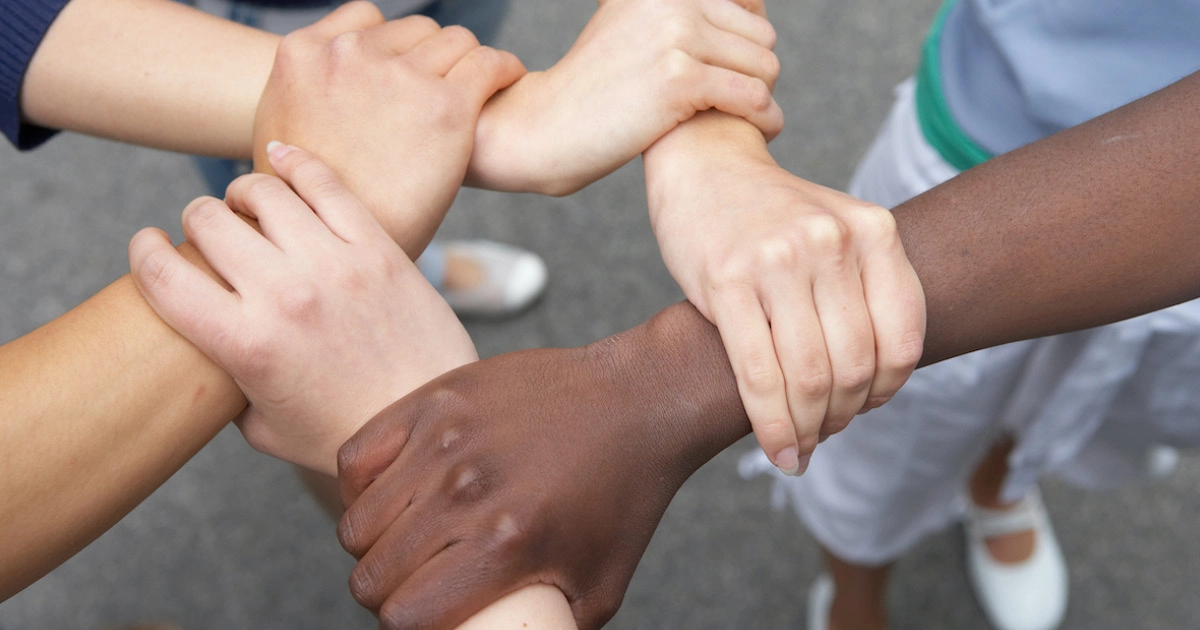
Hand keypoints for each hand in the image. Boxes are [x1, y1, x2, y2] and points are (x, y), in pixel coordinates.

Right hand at [129, 145, 477, 475]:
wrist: (430, 422)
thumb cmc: (347, 434)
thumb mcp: (264, 428)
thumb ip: (226, 387)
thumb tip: (206, 356)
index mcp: (245, 345)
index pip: (163, 277)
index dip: (144, 253)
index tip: (148, 247)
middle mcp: (284, 296)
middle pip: (208, 222)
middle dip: (196, 223)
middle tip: (208, 233)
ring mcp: (333, 265)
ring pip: (263, 193)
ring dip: (241, 193)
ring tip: (246, 205)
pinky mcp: (377, 248)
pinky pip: (325, 184)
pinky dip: (294, 162)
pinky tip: (281, 158)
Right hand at [252, 2, 524, 253]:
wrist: (342, 251)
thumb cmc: (313, 211)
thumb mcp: (282, 138)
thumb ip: (306, 98)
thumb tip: (322, 88)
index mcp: (302, 55)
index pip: (367, 19)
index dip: (394, 47)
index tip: (410, 72)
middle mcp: (349, 55)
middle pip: (415, 31)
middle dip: (431, 58)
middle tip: (447, 91)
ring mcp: (398, 77)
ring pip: (455, 41)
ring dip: (467, 63)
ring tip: (481, 87)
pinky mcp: (446, 105)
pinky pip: (488, 63)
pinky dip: (503, 69)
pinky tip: (508, 81)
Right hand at [336, 303, 748, 629]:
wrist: (640, 400)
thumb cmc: (623, 497)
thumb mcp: (600, 588)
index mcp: (506, 545)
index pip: (404, 616)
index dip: (409, 627)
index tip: (427, 618)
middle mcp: (468, 491)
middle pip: (371, 575)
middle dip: (387, 594)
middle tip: (417, 583)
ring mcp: (447, 440)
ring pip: (357, 522)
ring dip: (373, 545)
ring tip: (405, 540)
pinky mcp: (438, 398)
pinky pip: (357, 456)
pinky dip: (361, 487)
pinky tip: (389, 494)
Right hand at [467, 0, 783, 195]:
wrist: (546, 129)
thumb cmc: (595, 94)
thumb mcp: (630, 32)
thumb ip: (673, 18)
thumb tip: (741, 11)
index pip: (746, 14)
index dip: (745, 55)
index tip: (733, 84)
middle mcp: (671, 2)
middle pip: (761, 39)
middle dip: (756, 77)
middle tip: (739, 108)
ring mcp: (676, 37)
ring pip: (763, 68)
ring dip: (763, 101)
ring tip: (749, 122)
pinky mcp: (679, 79)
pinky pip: (752, 97)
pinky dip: (764, 120)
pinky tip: (758, 134)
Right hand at [645, 115, 925, 474]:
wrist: (703, 163)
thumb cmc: (771, 214)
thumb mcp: (837, 232)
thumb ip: (864, 291)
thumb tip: (873, 386)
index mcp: (873, 230)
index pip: (902, 340)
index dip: (887, 392)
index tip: (863, 409)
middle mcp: (832, 242)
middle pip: (855, 366)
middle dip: (842, 417)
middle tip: (824, 433)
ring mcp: (779, 260)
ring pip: (812, 378)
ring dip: (810, 429)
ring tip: (801, 446)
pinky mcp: (727, 281)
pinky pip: (759, 375)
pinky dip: (773, 426)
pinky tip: (778, 449)